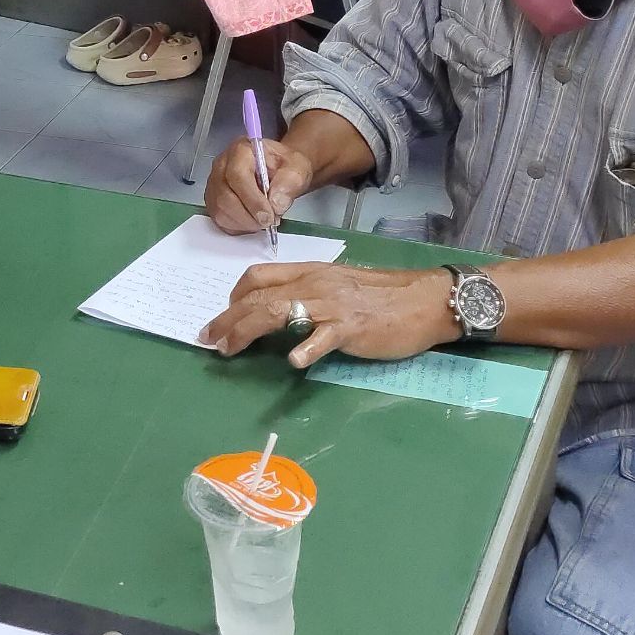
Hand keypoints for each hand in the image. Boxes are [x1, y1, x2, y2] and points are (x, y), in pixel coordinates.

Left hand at [201, 262, 457, 368]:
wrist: (425, 299)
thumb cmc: (382, 296)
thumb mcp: (338, 286)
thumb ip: (309, 295)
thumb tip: (279, 311)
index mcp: (310, 273)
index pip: (259, 276)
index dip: (234, 296)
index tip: (222, 317)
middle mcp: (314, 284)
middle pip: (259, 297)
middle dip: (228, 318)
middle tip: (208, 339)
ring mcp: (332, 306)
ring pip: (278, 312)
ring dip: (247, 331)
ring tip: (229, 349)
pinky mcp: (352, 328)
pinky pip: (324, 337)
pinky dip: (306, 349)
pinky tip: (294, 362)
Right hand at [205, 136, 314, 234]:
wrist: (279, 170)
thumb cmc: (284, 166)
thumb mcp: (297, 168)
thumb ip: (289, 183)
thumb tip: (275, 204)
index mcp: (241, 150)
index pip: (237, 176)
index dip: (252, 200)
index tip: (268, 216)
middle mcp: (222, 164)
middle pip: (224, 196)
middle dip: (248, 216)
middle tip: (268, 222)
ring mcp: (214, 183)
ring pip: (219, 211)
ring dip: (243, 223)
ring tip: (263, 221)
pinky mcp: (213, 199)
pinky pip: (219, 219)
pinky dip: (237, 227)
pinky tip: (252, 222)